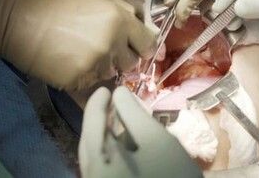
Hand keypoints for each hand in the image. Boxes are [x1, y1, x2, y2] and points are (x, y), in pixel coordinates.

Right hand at [0, 0, 155, 89]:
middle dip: (121, 57)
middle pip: (132, 62)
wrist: (18, 20)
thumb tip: (139, 23)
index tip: (136, 47)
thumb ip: (121, 9)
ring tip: (81, 53)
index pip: (148, 43)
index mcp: (118, 20)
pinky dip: (84, 76)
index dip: (143, 45)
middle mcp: (111, 44)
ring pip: (111, 74)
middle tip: (103, 48)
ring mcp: (94, 65)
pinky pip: (91, 83)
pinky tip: (68, 62)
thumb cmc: (56, 2)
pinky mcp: (77, 81)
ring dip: (102, 67)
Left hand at [79, 86, 201, 177]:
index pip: (91, 124)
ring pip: (98, 156)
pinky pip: (105, 168)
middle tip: (111, 102)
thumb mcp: (155, 138)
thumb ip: (133, 113)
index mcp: (96, 162)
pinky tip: (129, 146)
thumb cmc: (168, 175)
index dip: (97, 103)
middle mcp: (92, 175)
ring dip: (108, 136)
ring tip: (123, 121)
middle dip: (100, 120)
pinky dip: (114, 153)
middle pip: (90, 142)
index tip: (106, 88)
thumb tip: (118, 94)